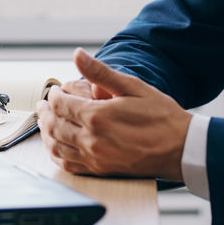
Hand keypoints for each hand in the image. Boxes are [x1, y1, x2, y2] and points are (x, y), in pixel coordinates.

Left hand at [36, 47, 190, 180]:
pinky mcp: (100, 170)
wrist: (181, 148)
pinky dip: (56, 154)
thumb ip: (100, 73)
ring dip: (46, 133)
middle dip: (45, 113)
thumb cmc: (161, 116)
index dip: (53, 95)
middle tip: (42, 105)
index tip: (54, 90)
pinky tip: (56, 146)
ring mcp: (95, 157)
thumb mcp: (132, 86)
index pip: (61, 104)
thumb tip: (78, 54)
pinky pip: (68, 164)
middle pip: (54, 125)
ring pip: (56, 146)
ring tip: (45, 122)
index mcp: (97, 116)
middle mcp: (92, 139)